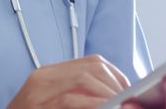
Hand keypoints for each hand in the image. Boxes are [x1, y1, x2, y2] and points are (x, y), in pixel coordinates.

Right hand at [8, 54, 131, 108]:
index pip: (92, 62)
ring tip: (119, 105)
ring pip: (83, 81)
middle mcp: (41, 78)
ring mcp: (36, 93)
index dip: (116, 76)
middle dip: (116, 86)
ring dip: (108, 95)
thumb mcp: (53, 102)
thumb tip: (115, 96)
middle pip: (91, 69)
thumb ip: (78, 95)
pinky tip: (105, 108)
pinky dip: (92, 104)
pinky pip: (69, 101)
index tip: (129, 92)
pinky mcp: (37, 106)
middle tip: (128, 102)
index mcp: (48, 74)